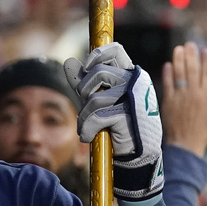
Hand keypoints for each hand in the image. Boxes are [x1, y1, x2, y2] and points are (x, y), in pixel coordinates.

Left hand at [64, 42, 163, 200]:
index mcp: (132, 74)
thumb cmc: (120, 124)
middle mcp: (136, 82)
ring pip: (95, 97)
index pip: (115, 50)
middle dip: (85, 90)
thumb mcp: (101, 99)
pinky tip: (88, 136)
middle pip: (99, 73)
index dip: (96, 56)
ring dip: (85, 115)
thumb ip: (86, 80)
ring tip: (87, 126)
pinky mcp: (128, 116)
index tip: (87, 68)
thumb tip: (69, 62)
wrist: (137, 155)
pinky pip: (97, 116)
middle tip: (86, 105)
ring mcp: (134, 98)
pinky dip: (88, 128)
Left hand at [162, 41, 206, 155]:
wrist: (185, 144)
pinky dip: (167, 74)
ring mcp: (180, 96)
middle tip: (190, 43)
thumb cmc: (204, 133)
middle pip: (192, 69)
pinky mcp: (168, 101)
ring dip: (178, 59)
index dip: (206, 60)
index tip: (204, 50)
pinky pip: (167, 84)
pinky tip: (168, 64)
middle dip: (191, 55)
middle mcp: (193, 93)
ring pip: (179, 73)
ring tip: (178, 49)